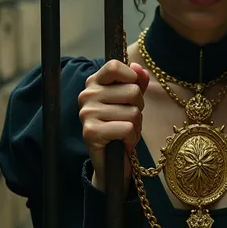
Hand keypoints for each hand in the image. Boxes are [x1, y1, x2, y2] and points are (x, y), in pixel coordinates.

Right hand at [78, 59, 148, 191]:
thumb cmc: (121, 125)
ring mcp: (87, 113)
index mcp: (95, 82)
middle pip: (132, 91)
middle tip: (129, 120)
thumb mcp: (131, 101)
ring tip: (125, 133)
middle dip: (139, 108)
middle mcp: (87, 95)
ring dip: (136, 127)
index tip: (133, 91)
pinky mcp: (90, 132)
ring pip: (132, 112)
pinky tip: (124, 143)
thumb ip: (136, 82)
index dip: (132, 77)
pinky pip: (126, 128)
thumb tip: (139, 68)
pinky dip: (132, 138)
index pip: (114, 66)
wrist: (111, 161)